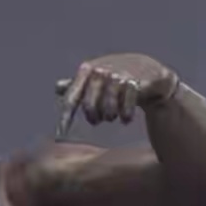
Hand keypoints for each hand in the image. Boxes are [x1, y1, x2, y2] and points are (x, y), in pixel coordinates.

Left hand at [56, 54, 178, 136]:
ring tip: (113, 116)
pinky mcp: (135, 81)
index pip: (71, 98)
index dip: (65, 118)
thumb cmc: (116, 77)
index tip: (60, 134)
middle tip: (99, 119)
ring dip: (110, 117)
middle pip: (89, 107)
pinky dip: (126, 116)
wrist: (148, 70)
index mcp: (87, 70)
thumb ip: (77, 84)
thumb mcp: (96, 78)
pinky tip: (126, 118)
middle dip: (94, 117)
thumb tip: (57, 87)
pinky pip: (126, 108)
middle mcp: (101, 71)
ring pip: (108, 109)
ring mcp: (118, 75)